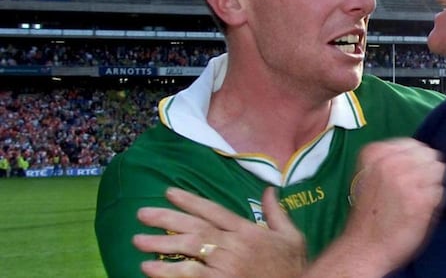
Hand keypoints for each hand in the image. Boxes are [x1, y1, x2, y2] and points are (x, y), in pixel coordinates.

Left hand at [134, 187, 305, 277]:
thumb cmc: (293, 267)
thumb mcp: (292, 237)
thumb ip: (278, 213)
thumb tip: (270, 190)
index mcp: (248, 231)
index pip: (213, 210)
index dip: (190, 200)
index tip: (169, 192)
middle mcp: (234, 244)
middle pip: (195, 227)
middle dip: (166, 218)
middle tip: (142, 213)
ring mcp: (225, 265)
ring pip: (188, 249)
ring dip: (160, 244)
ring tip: (138, 240)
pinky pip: (189, 276)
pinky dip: (167, 272)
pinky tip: (148, 268)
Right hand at [305, 138, 445, 276]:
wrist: (364, 247)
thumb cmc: (368, 213)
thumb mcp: (369, 175)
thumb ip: (390, 160)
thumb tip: (421, 153)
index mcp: (374, 153)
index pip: (413, 144)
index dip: (414, 160)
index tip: (408, 175)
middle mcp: (391, 162)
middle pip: (428, 154)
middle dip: (425, 169)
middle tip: (415, 188)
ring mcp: (408, 179)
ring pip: (438, 170)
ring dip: (431, 184)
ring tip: (417, 199)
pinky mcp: (422, 199)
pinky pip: (440, 190)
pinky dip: (434, 200)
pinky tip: (420, 210)